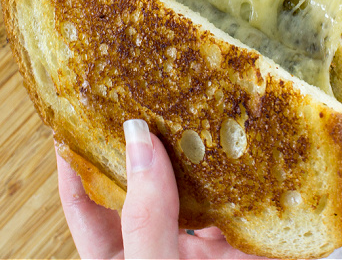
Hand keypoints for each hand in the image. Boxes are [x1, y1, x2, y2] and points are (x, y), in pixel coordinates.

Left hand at [56, 119, 261, 258]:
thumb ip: (144, 214)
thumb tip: (138, 138)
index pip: (86, 202)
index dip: (77, 160)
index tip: (75, 114)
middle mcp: (160, 251)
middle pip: (153, 187)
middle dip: (158, 144)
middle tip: (160, 96)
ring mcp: (204, 255)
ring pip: (206, 197)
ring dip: (214, 161)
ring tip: (214, 114)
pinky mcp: (246, 259)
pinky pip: (253, 220)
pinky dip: (261, 191)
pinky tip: (266, 158)